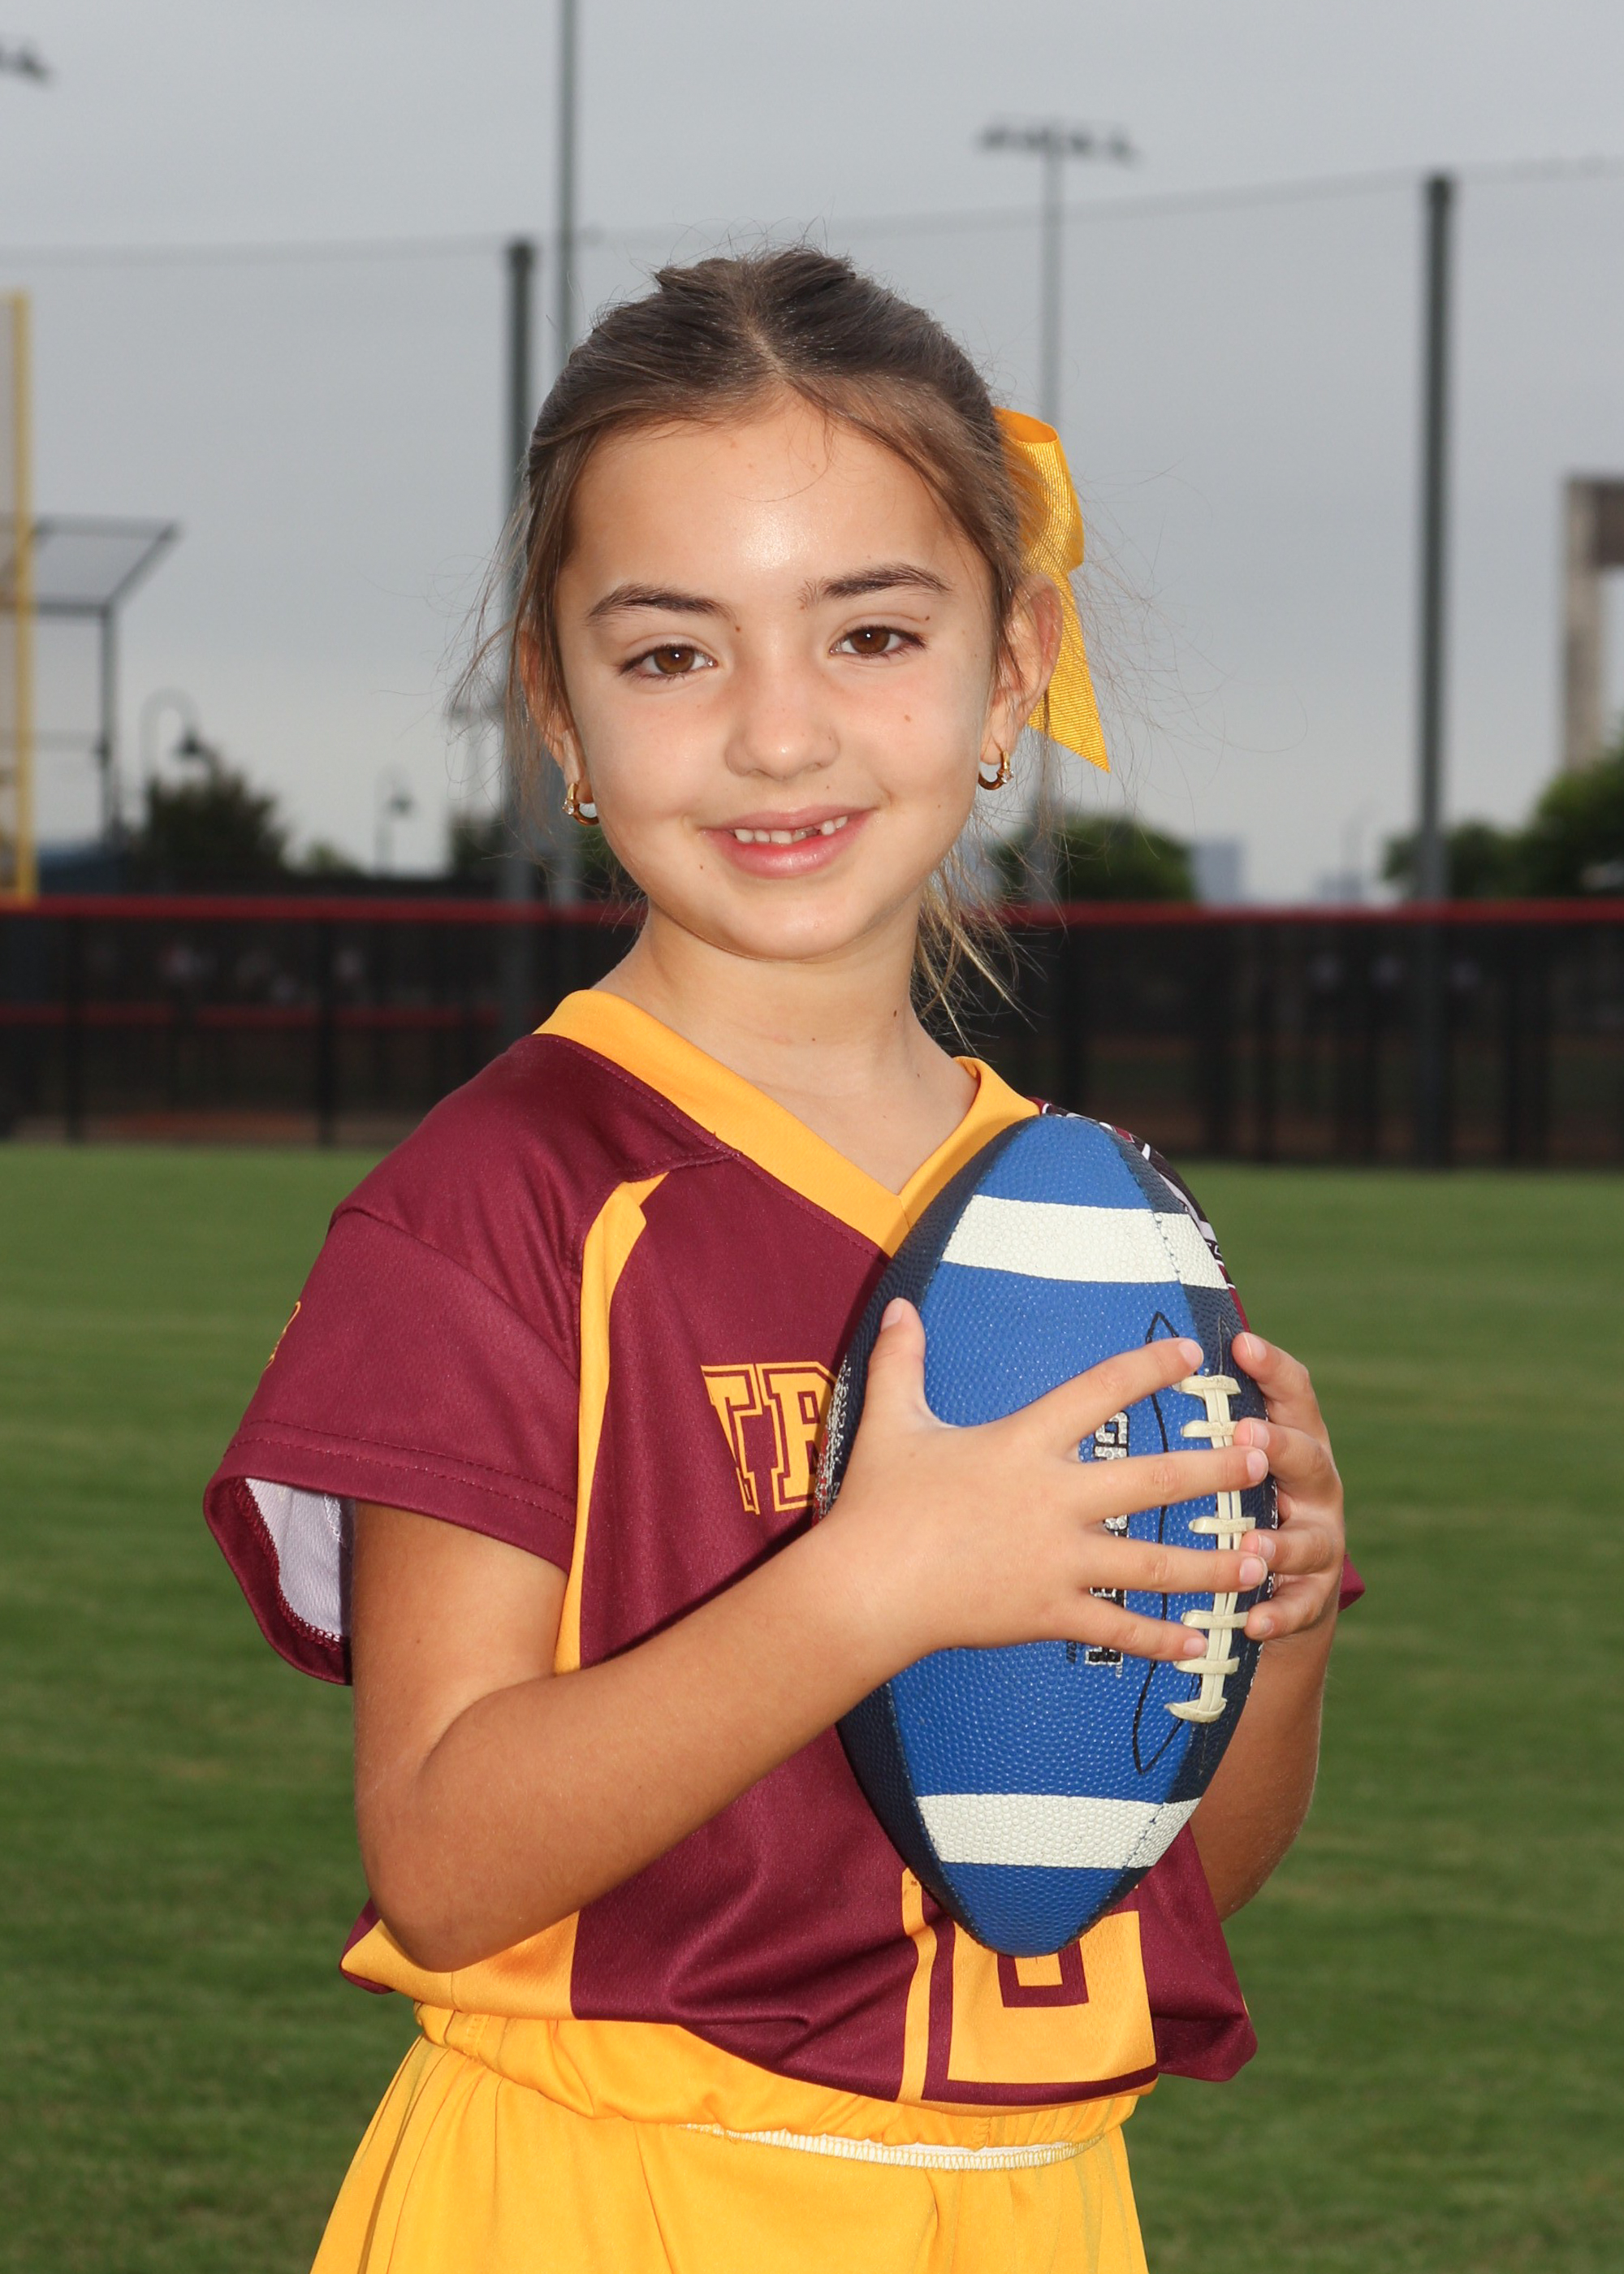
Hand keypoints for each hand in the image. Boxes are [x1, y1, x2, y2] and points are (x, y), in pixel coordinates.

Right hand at [820, 1300, 1271, 1672]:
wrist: (864, 1589)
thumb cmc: (877, 1503)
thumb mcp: (891, 1422)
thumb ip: (901, 1360)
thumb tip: (895, 1303)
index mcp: (1022, 1443)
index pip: (1100, 1391)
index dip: (1149, 1367)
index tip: (1193, 1353)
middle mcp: (1053, 1499)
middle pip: (1154, 1480)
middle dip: (1215, 1469)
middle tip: (1264, 1458)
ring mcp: (1056, 1561)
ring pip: (1154, 1563)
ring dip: (1213, 1562)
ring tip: (1261, 1559)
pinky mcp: (1048, 1614)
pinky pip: (1118, 1629)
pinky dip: (1162, 1638)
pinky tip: (1201, 1642)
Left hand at [1231, 1331, 1345, 1644]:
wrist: (1274, 1589)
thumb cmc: (1233, 1503)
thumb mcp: (1226, 1459)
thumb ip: (1204, 1424)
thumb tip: (1140, 1362)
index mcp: (1292, 1441)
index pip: (1293, 1394)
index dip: (1272, 1367)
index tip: (1241, 1343)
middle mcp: (1314, 1486)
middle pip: (1308, 1459)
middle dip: (1279, 1446)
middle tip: (1248, 1436)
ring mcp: (1319, 1541)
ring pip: (1311, 1539)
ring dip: (1281, 1543)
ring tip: (1253, 1547)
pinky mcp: (1313, 1595)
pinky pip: (1300, 1606)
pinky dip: (1278, 1613)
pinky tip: (1254, 1619)